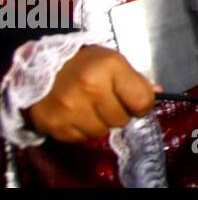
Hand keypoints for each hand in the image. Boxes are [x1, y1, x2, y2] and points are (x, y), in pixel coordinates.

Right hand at [26, 46, 155, 143]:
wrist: (38, 65)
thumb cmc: (82, 61)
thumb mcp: (113, 61)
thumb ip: (135, 80)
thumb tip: (157, 95)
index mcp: (109, 68)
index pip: (141, 101)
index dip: (143, 104)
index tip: (136, 103)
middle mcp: (90, 88)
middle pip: (121, 120)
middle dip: (119, 113)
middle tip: (107, 102)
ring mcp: (70, 108)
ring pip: (101, 132)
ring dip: (100, 123)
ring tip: (90, 107)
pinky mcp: (54, 124)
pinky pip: (80, 138)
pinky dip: (80, 129)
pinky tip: (75, 114)